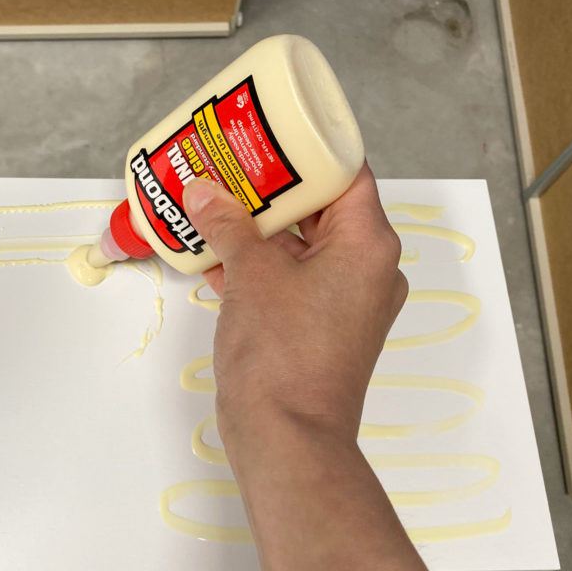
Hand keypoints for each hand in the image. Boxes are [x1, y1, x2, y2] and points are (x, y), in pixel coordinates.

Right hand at [181, 164, 407, 451]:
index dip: (307, 149)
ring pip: (303, 248)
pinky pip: (293, 282)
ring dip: (259, 231)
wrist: (286, 438)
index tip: (269, 132)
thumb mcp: (251, 275)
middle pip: (322, 210)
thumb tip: (203, 190)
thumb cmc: (282, 354)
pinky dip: (260, 268)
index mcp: (368, 245)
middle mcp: (367, 270)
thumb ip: (228, 223)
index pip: (345, 173)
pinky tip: (215, 256)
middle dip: (271, 190)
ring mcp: (346, 303)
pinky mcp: (323, 329)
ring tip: (213, 205)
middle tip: (229, 165)